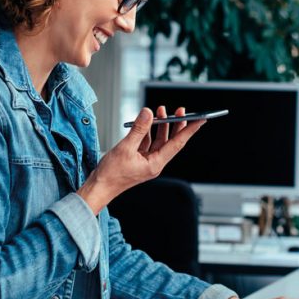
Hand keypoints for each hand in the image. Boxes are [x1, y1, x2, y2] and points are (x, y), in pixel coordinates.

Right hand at [77, 106, 204, 213]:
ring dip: (161, 126)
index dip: (189, 130)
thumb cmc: (111, 175)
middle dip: (176, 125)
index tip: (200, 120)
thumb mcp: (125, 148)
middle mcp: (154, 163)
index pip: (177, 144)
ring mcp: (146, 161)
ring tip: (161, 111)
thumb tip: (148, 113)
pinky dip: (147, 132)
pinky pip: (147, 143)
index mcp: (156, 164)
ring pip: (159, 140)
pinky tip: (146, 122)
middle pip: (171, 141)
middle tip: (180, 110)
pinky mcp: (138, 159)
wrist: (98, 188)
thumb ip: (138, 129)